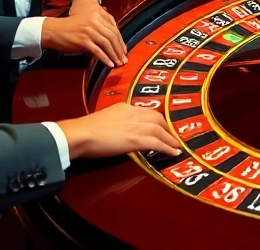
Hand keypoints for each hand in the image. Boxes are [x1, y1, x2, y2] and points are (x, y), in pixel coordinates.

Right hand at [42, 5, 126, 67]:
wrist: (53, 30)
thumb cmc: (69, 29)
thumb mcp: (86, 23)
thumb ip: (98, 28)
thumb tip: (111, 42)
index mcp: (97, 16)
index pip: (114, 29)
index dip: (121, 41)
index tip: (124, 50)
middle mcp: (94, 22)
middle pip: (112, 36)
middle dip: (120, 49)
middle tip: (124, 59)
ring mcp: (89, 31)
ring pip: (107, 44)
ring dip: (114, 55)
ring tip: (118, 63)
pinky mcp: (83, 41)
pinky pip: (98, 51)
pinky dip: (105, 58)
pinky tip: (109, 64)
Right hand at [55, 103, 180, 159]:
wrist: (82, 134)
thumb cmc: (87, 129)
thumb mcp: (105, 119)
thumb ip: (117, 122)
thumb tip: (121, 131)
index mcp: (125, 107)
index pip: (146, 112)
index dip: (157, 121)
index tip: (162, 127)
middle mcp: (134, 113)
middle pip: (158, 118)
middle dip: (167, 128)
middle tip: (173, 138)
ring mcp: (136, 126)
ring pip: (160, 130)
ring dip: (170, 140)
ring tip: (177, 147)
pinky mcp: (136, 139)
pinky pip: (157, 143)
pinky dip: (167, 148)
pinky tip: (173, 153)